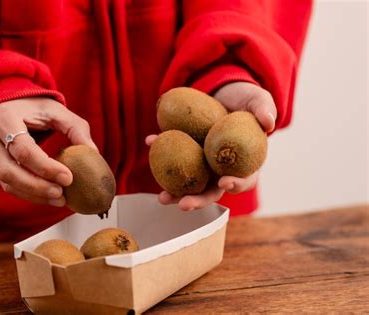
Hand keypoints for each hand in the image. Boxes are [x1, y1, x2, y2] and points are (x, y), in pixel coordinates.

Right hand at [0, 97, 96, 205]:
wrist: (5, 101)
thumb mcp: (56, 110)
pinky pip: (6, 185)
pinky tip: (47, 196)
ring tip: (60, 199)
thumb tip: (93, 153)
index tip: (69, 178)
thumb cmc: (33, 106)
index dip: (46, 167)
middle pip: (9, 171)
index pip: (23, 149)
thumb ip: (75, 128)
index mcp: (5, 117)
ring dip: (33, 195)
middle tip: (62, 194)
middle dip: (37, 187)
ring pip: (5, 182)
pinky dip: (28, 194)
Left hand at [146, 82, 276, 210]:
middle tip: (183, 204)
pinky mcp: (186, 152)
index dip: (236, 184)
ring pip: (190, 183)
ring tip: (162, 198)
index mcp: (245, 163)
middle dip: (198, 200)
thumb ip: (263, 108)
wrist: (223, 93)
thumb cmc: (245, 100)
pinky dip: (160, 151)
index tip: (224, 182)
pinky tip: (150, 140)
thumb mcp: (257, 99)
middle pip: (212, 191)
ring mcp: (202, 163)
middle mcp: (222, 169)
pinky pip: (173, 157)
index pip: (244, 179)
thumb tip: (269, 122)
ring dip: (175, 193)